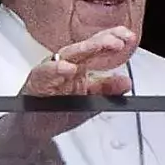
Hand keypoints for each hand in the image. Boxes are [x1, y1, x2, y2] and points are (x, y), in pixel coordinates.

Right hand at [0, 27, 138, 164]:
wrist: (34, 127)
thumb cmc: (58, 109)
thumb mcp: (90, 101)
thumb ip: (108, 90)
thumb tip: (126, 82)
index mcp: (79, 65)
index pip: (97, 47)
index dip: (113, 39)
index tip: (129, 37)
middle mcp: (65, 64)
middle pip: (85, 47)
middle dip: (102, 41)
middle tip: (119, 41)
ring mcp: (50, 72)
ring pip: (66, 55)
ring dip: (84, 49)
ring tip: (100, 46)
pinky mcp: (36, 84)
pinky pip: (44, 74)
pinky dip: (55, 70)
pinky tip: (68, 68)